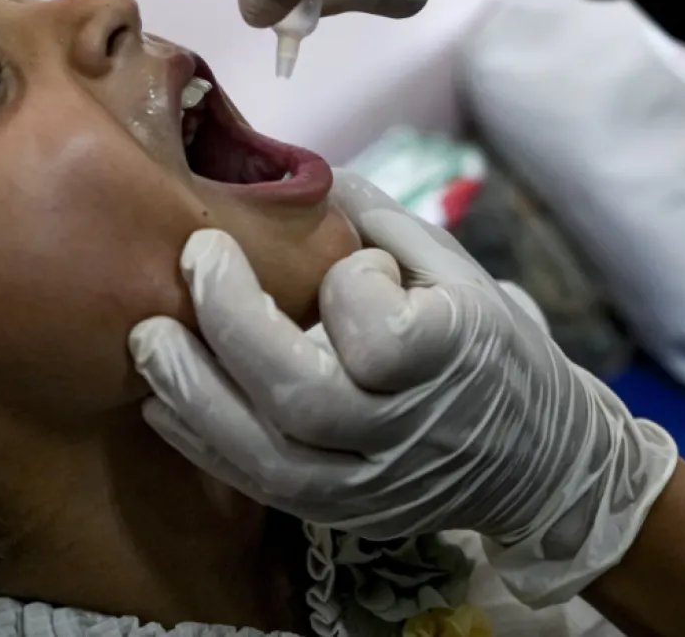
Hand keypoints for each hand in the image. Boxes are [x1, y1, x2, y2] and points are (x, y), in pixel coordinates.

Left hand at [128, 170, 677, 606]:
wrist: (536, 461)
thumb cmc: (483, 344)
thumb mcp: (455, 272)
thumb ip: (380, 224)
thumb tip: (294, 171)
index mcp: (454, 356)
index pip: (382, 334)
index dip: (351, 287)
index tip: (348, 261)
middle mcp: (411, 429)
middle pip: (305, 398)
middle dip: (231, 324)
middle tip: (191, 259)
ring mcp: (372, 483)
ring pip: (269, 455)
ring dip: (194, 392)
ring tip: (147, 338)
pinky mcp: (339, 514)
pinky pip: (257, 485)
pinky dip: (200, 440)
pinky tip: (161, 396)